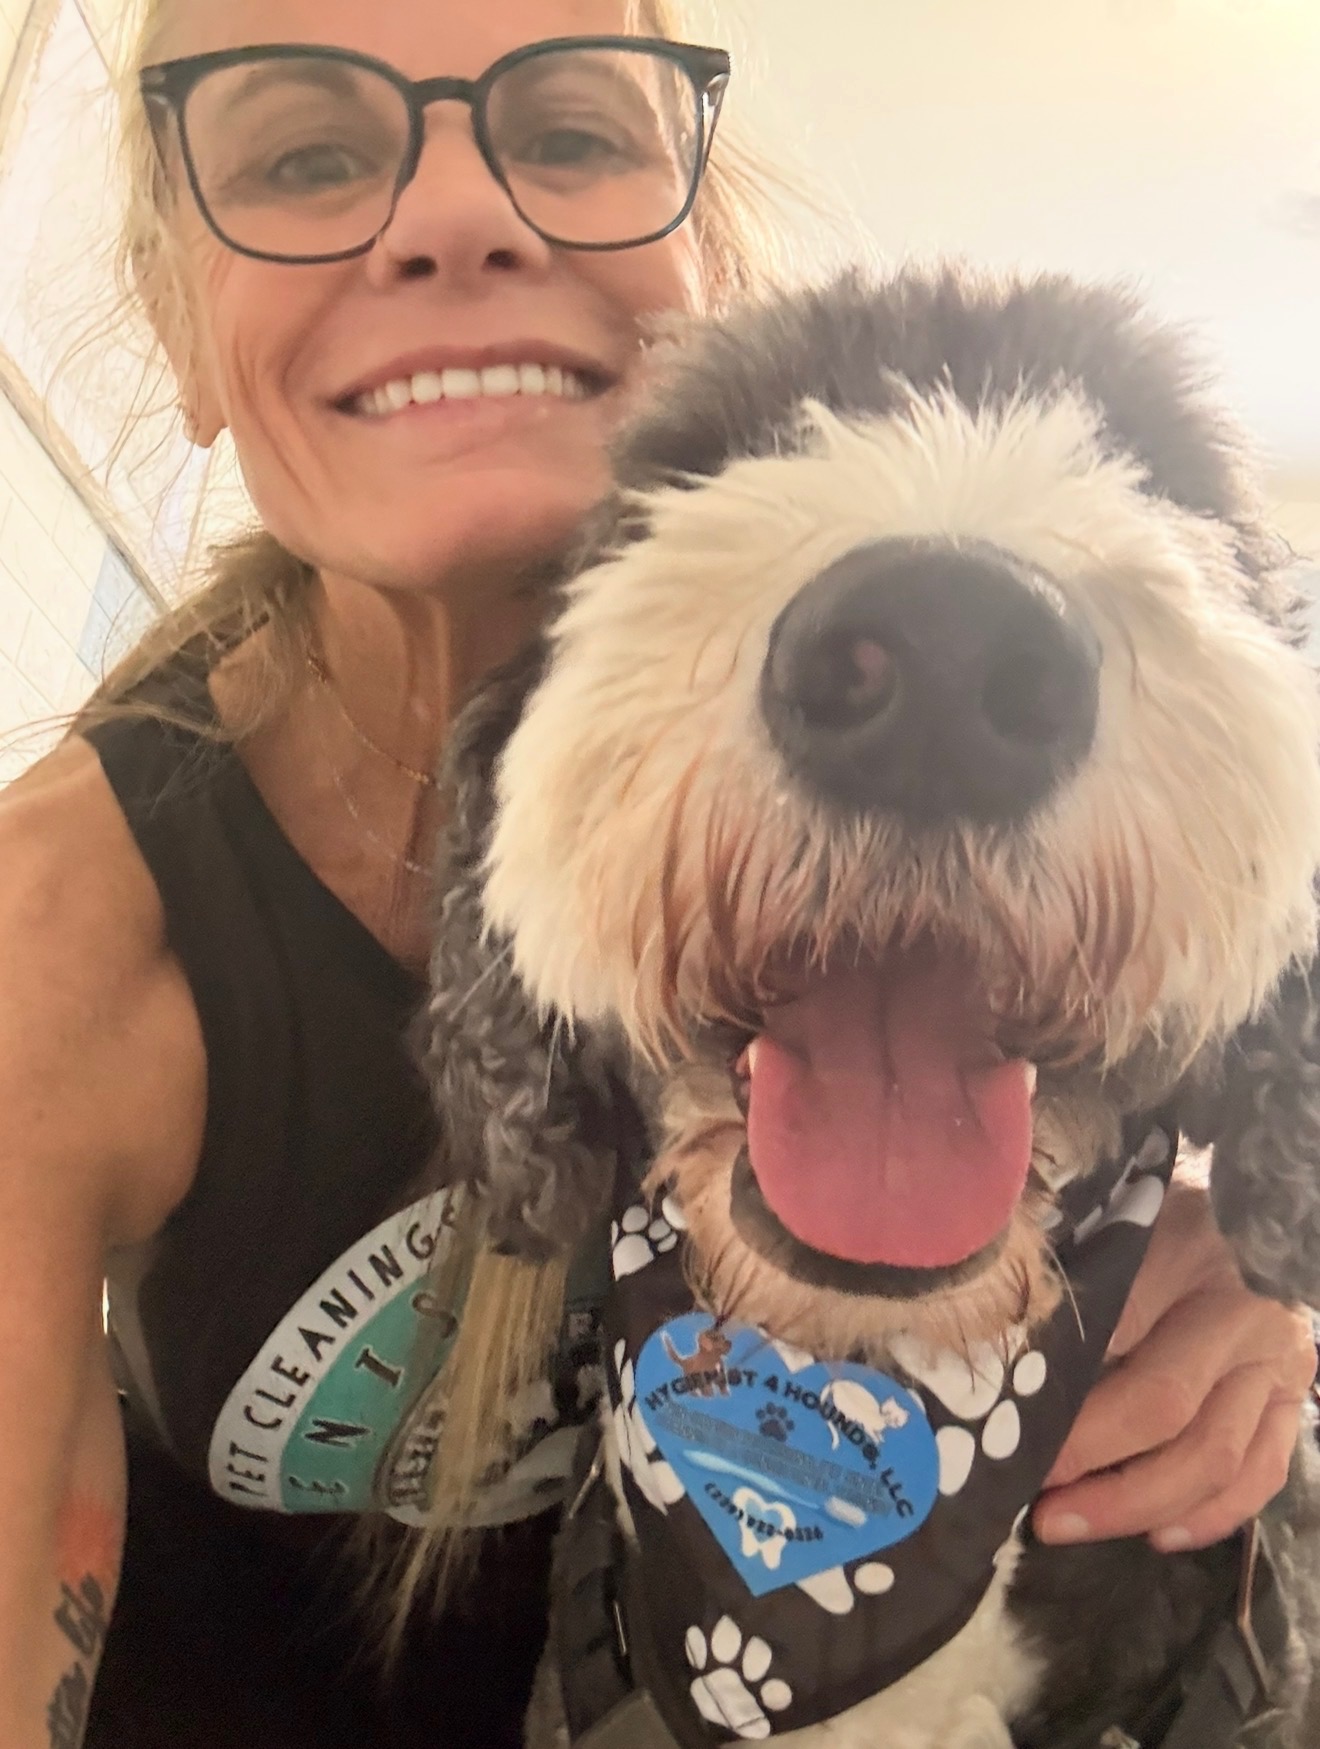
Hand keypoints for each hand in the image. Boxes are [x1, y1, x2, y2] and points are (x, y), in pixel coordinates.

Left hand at [1033, 1168, 1316, 1551]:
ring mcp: (1279, 1361)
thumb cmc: (1158, 1204)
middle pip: (1166, 1408)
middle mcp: (1241, 1314)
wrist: (1258, 1192)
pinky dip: (1214, 1516)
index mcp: (1182, 1253)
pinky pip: (1265, 1472)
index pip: (1113, 1337)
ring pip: (1217, 1457)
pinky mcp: (1299, 1394)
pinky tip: (1159, 1536)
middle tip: (1034, 1502)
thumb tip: (996, 1341)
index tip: (1006, 1434)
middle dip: (1093, 1467)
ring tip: (1069, 1525)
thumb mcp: (1109, 1213)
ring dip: (1139, 1506)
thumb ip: (1068, 1271)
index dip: (1060, 1399)